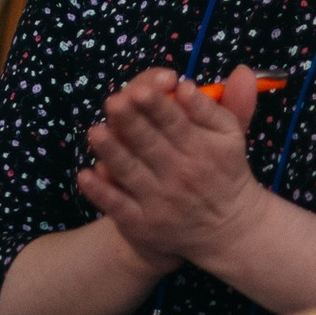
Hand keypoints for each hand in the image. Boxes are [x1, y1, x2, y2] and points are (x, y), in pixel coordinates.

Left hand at [76, 66, 262, 272]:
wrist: (228, 228)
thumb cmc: (224, 170)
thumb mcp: (229, 136)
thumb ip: (209, 107)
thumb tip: (186, 85)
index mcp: (200, 148)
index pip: (175, 122)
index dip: (156, 105)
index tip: (140, 89)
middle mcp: (180, 174)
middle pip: (149, 143)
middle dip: (130, 122)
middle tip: (113, 102)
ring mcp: (159, 201)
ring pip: (130, 172)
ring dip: (112, 152)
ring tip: (96, 132)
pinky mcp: (143, 224)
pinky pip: (118, 206)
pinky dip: (101, 192)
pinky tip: (86, 175)